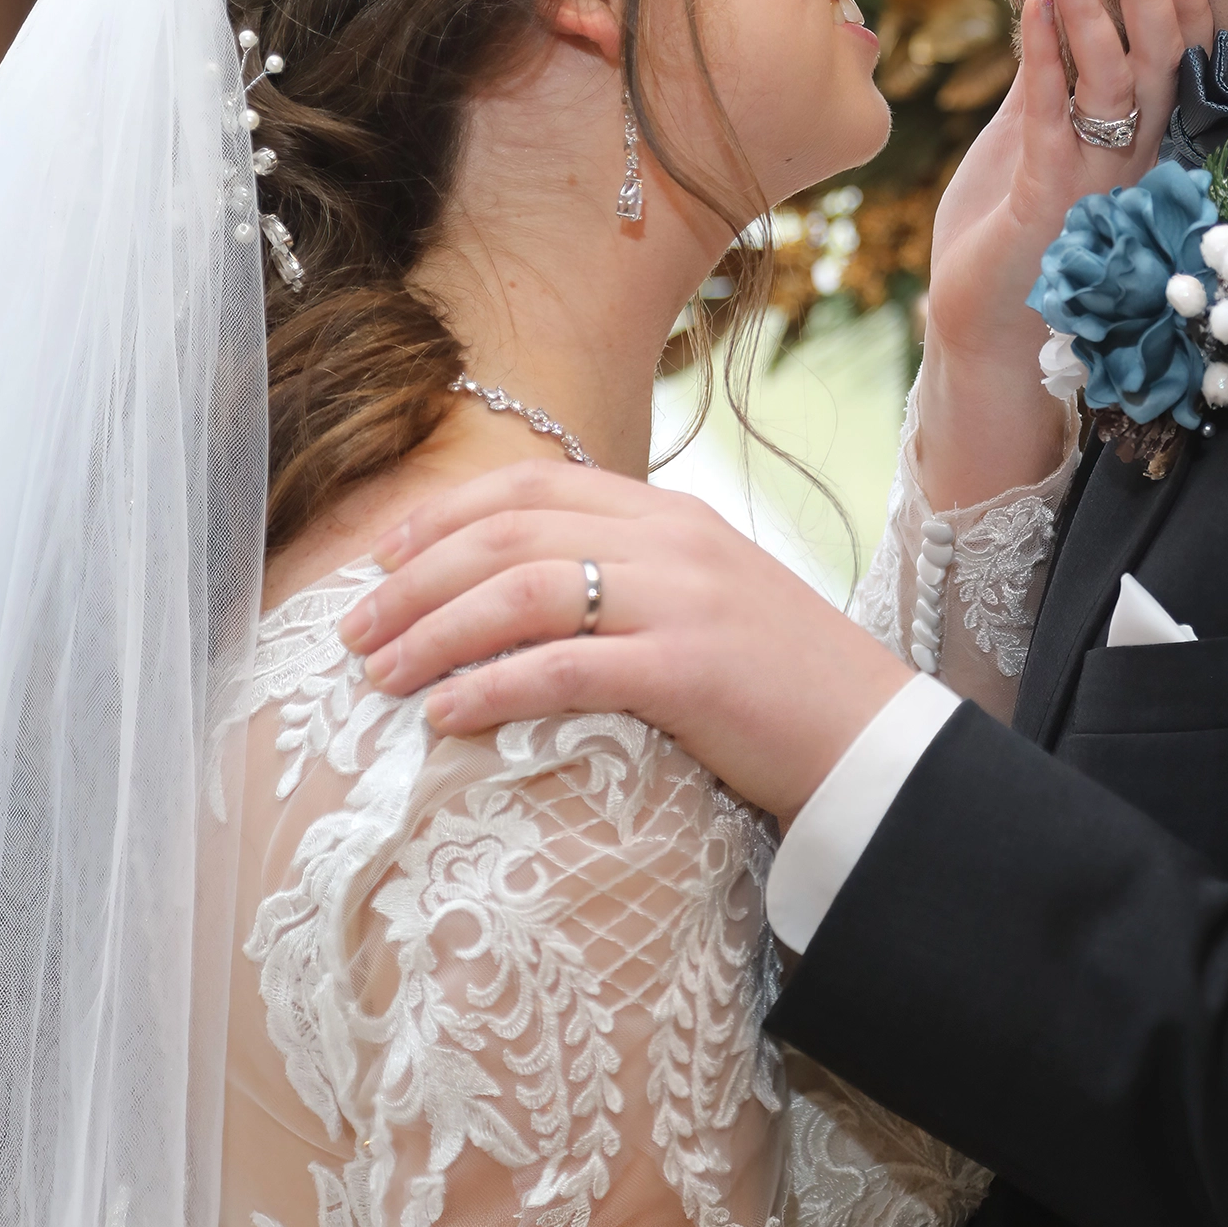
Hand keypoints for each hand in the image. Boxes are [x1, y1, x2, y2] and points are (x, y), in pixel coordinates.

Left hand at [336, 462, 907, 817]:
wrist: (873, 740)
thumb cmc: (780, 684)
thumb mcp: (705, 599)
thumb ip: (628, 578)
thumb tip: (523, 596)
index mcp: (670, 515)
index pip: (534, 486)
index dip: (443, 516)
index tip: (380, 557)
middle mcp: (671, 542)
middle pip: (510, 535)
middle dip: (415, 580)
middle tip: (354, 631)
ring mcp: (681, 602)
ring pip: (524, 592)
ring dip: (435, 631)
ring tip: (380, 676)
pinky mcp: (688, 670)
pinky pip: (564, 667)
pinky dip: (491, 687)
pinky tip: (444, 715)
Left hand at [916, 0, 1213, 509]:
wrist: (980, 329)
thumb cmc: (1005, 236)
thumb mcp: (1027, 144)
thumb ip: (1047, 86)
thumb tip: (1051, 16)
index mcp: (1133, 149)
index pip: (1170, 69)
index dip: (1182, 11)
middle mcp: (1128, 165)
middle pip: (1155, 66)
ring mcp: (1091, 184)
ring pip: (1110, 86)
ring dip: (1091, 13)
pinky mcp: (1045, 201)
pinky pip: (1052, 119)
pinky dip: (1040, 59)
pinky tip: (1027, 8)